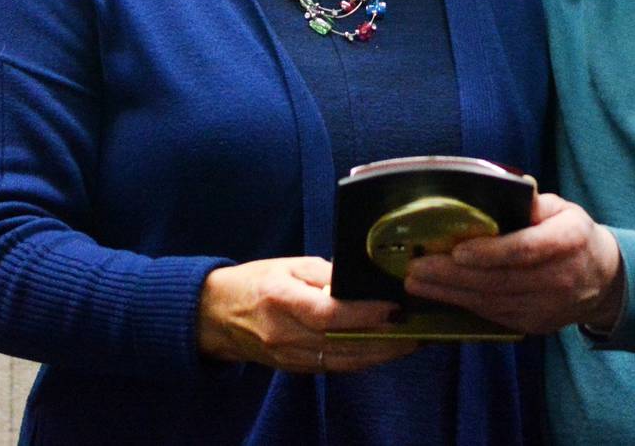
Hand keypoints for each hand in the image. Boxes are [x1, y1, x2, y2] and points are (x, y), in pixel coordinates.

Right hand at [197, 256, 415, 372]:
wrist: (216, 316)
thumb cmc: (256, 282)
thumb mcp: (289, 265)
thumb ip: (326, 273)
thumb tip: (362, 280)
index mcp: (281, 299)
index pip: (327, 313)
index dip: (364, 313)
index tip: (394, 307)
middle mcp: (284, 332)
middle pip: (341, 342)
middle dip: (384, 338)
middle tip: (418, 328)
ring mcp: (288, 356)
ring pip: (342, 360)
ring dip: (380, 354)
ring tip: (411, 342)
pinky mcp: (293, 368)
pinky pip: (334, 367)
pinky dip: (362, 360)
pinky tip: (385, 351)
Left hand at [403, 192, 624, 334]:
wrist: (603, 279)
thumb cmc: (573, 235)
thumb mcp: (562, 209)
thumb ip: (532, 202)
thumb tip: (500, 191)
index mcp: (569, 240)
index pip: (526, 249)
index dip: (491, 252)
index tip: (458, 250)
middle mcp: (559, 277)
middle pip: (500, 280)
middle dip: (453, 275)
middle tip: (417, 266)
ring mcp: (547, 306)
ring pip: (492, 301)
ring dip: (450, 292)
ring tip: (416, 281)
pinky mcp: (534, 324)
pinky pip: (493, 315)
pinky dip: (464, 305)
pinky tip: (439, 294)